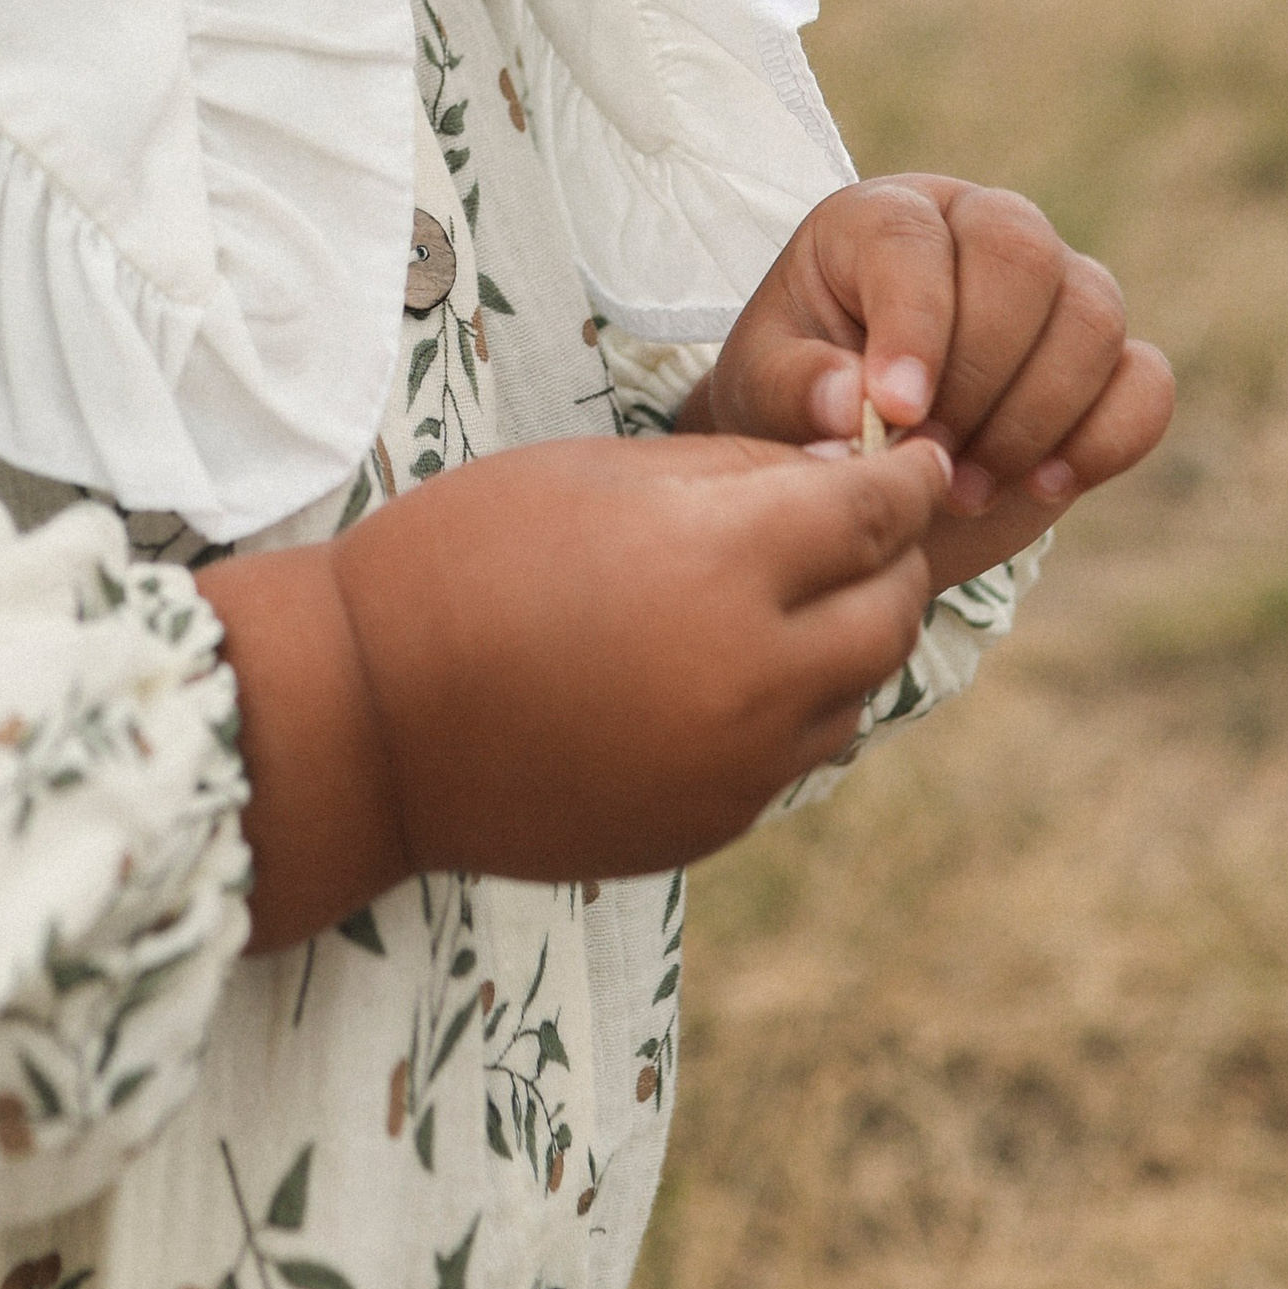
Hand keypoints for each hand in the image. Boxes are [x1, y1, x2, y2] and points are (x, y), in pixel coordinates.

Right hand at [200, 427, 952, 951]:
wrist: (369, 716)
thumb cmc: (468, 556)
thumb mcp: (602, 473)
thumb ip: (735, 474)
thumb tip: (838, 473)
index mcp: (724, 563)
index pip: (876, 514)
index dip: (909, 480)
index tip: (918, 461)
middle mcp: (754, 675)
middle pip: (892, 612)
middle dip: (894, 560)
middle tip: (867, 527)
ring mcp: (738, 766)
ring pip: (857, 694)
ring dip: (848, 640)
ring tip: (796, 597)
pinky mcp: (711, 826)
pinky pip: (796, 758)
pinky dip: (793, 709)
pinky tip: (732, 672)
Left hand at [686, 175, 1173, 590]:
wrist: (857, 465)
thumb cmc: (797, 404)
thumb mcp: (763, 394)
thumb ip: (795, 388)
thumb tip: (853, 402)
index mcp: (882, 218)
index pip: (914, 239)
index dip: (915, 324)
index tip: (898, 412)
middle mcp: (976, 229)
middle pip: (1021, 254)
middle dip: (981, 371)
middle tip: (930, 458)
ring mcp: (1054, 288)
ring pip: (1092, 313)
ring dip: (1036, 415)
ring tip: (964, 487)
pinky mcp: (1105, 363)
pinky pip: (1145, 379)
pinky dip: (1107, 437)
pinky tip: (1043, 486)